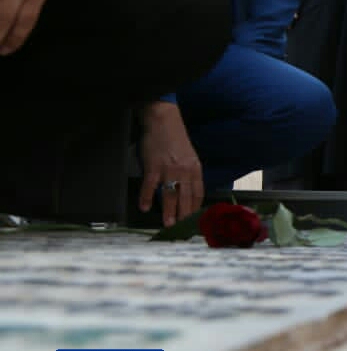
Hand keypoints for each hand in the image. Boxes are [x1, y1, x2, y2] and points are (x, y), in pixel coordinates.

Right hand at [138, 102, 203, 227]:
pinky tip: (144, 207)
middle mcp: (185, 171)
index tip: (193, 220)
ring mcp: (169, 169)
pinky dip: (146, 197)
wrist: (163, 121)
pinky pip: (150, 185)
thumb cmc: (175, 139)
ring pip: (170, 195)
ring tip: (167, 224)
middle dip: (183, 215)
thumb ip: (189, 173)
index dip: (195, 208)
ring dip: (168, 211)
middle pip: (185, 198)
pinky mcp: (154, 166)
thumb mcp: (189, 157)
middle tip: (181, 229)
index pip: (198, 193)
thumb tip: (187, 191)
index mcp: (195, 169)